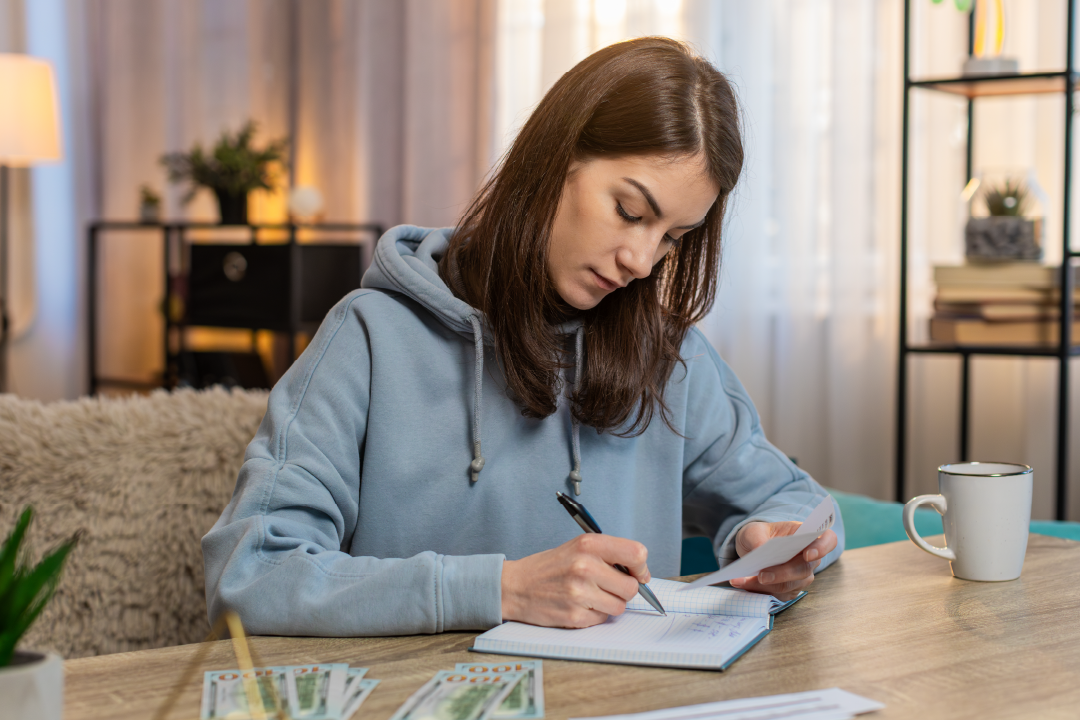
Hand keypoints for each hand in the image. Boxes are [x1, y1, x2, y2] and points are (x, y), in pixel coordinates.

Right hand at [501, 534, 649, 628]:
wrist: (515, 586)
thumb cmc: (549, 567)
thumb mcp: (577, 547)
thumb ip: (607, 554)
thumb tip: (640, 572)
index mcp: (588, 544)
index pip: (636, 553)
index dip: (641, 567)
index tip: (638, 573)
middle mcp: (585, 566)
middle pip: (631, 587)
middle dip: (625, 590)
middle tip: (609, 587)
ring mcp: (580, 592)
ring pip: (620, 606)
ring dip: (610, 604)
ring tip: (591, 596)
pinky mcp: (575, 615)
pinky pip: (603, 619)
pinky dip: (595, 614)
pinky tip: (579, 605)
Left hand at [729, 522, 836, 600]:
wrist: (751, 549)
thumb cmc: (759, 535)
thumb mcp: (753, 530)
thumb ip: (757, 537)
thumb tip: (760, 550)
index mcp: (805, 535)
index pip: (828, 540)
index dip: (822, 548)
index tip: (808, 555)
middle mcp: (808, 558)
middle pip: (805, 569)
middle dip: (783, 574)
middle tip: (762, 575)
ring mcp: (801, 576)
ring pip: (791, 585)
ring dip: (766, 586)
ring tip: (742, 579)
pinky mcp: (789, 589)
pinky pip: (779, 595)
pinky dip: (759, 591)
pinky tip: (742, 584)